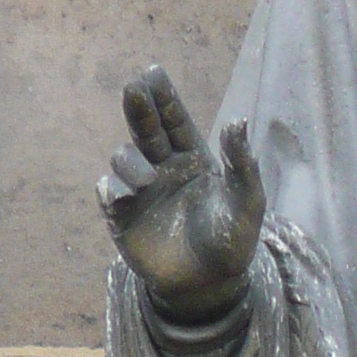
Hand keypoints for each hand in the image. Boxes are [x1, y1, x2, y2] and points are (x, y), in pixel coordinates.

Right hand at [97, 65, 263, 320]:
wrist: (210, 284)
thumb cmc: (233, 240)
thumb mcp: (247, 202)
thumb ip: (242, 163)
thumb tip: (238, 120)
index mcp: (192, 159)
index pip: (174, 121)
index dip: (163, 97)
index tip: (152, 71)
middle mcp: (162, 168)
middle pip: (144, 130)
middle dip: (138, 108)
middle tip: (134, 88)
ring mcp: (141, 192)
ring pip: (123, 159)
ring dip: (131, 162)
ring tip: (148, 180)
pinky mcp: (123, 218)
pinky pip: (109, 194)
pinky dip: (112, 189)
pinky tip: (122, 192)